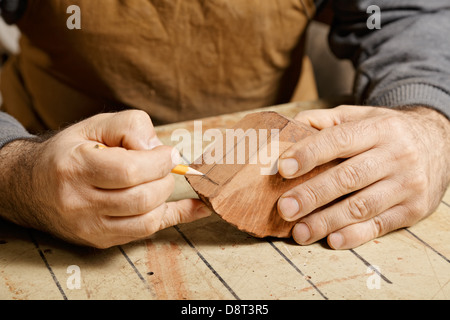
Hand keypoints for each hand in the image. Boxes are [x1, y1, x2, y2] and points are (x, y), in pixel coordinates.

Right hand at [0, 110, 209, 247]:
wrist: (33, 186)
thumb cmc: (70, 152)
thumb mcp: (95, 125)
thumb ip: (130, 126)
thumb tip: (159, 149)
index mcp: (76, 167)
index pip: (129, 171)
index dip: (159, 161)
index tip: (168, 153)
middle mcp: (79, 202)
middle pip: (141, 198)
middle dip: (164, 179)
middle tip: (165, 165)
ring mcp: (89, 227)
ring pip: (146, 220)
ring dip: (165, 197)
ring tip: (160, 180)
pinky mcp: (100, 240)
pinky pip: (146, 233)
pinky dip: (176, 217)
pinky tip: (197, 208)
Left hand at [277, 105, 449, 248]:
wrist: (439, 143)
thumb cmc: (386, 131)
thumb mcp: (361, 116)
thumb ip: (325, 121)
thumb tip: (288, 129)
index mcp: (379, 128)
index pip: (340, 140)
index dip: (310, 153)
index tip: (284, 168)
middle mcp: (397, 155)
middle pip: (349, 177)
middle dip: (313, 195)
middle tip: (285, 208)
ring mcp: (407, 184)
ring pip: (362, 206)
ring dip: (327, 221)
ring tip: (299, 231)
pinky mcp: (414, 209)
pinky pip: (380, 225)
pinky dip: (355, 235)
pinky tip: (332, 240)